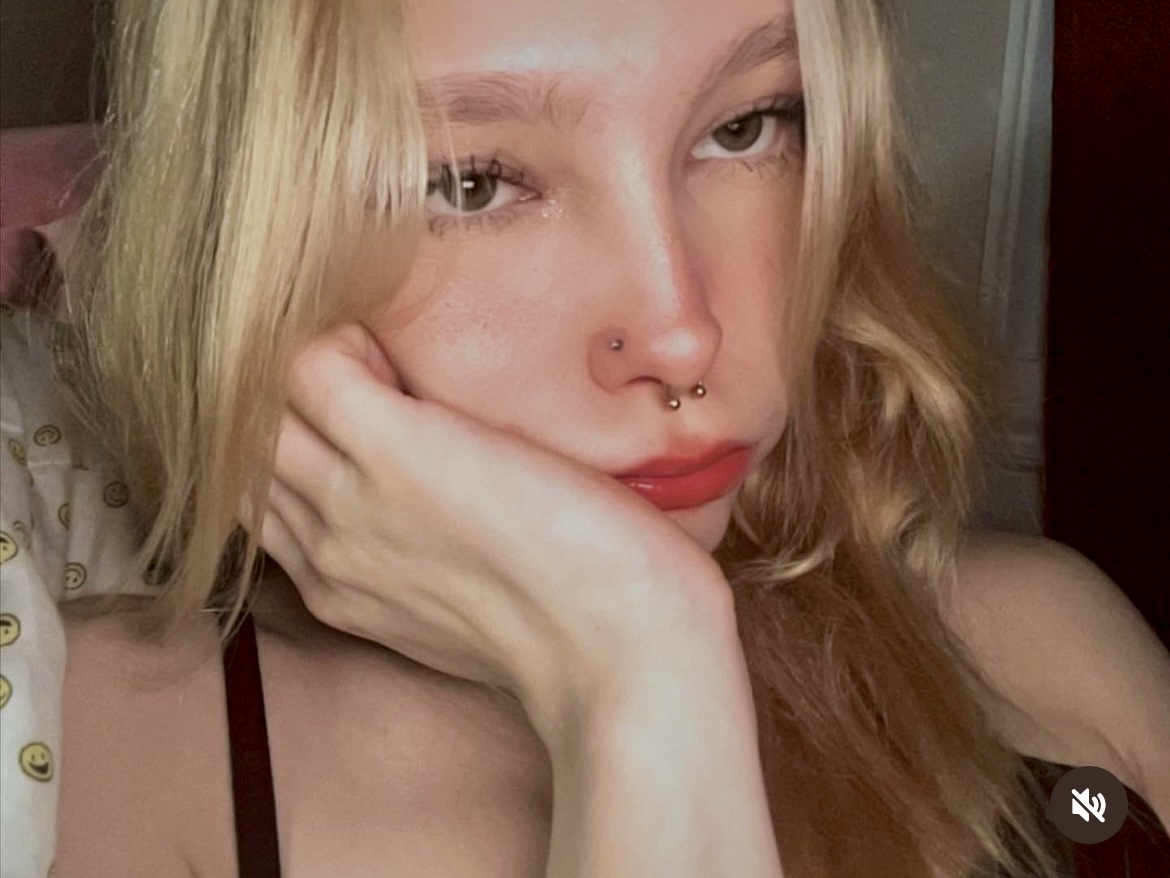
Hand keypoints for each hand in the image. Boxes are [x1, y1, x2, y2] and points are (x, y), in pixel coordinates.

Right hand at [248, 321, 734, 740]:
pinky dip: (342, 335)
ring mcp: (352, 498)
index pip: (263, 499)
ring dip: (309, 358)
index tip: (347, 405)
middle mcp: (327, 549)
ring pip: (264, 404)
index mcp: (342, 590)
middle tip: (354, 360)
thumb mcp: (472, 616)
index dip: (289, 441)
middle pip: (247, 448)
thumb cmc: (581, 632)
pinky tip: (398, 339)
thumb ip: (433, 568)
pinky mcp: (395, 451)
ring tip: (380, 347)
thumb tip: (452, 521)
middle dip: (277, 396)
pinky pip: (314, 365)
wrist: (625, 656)